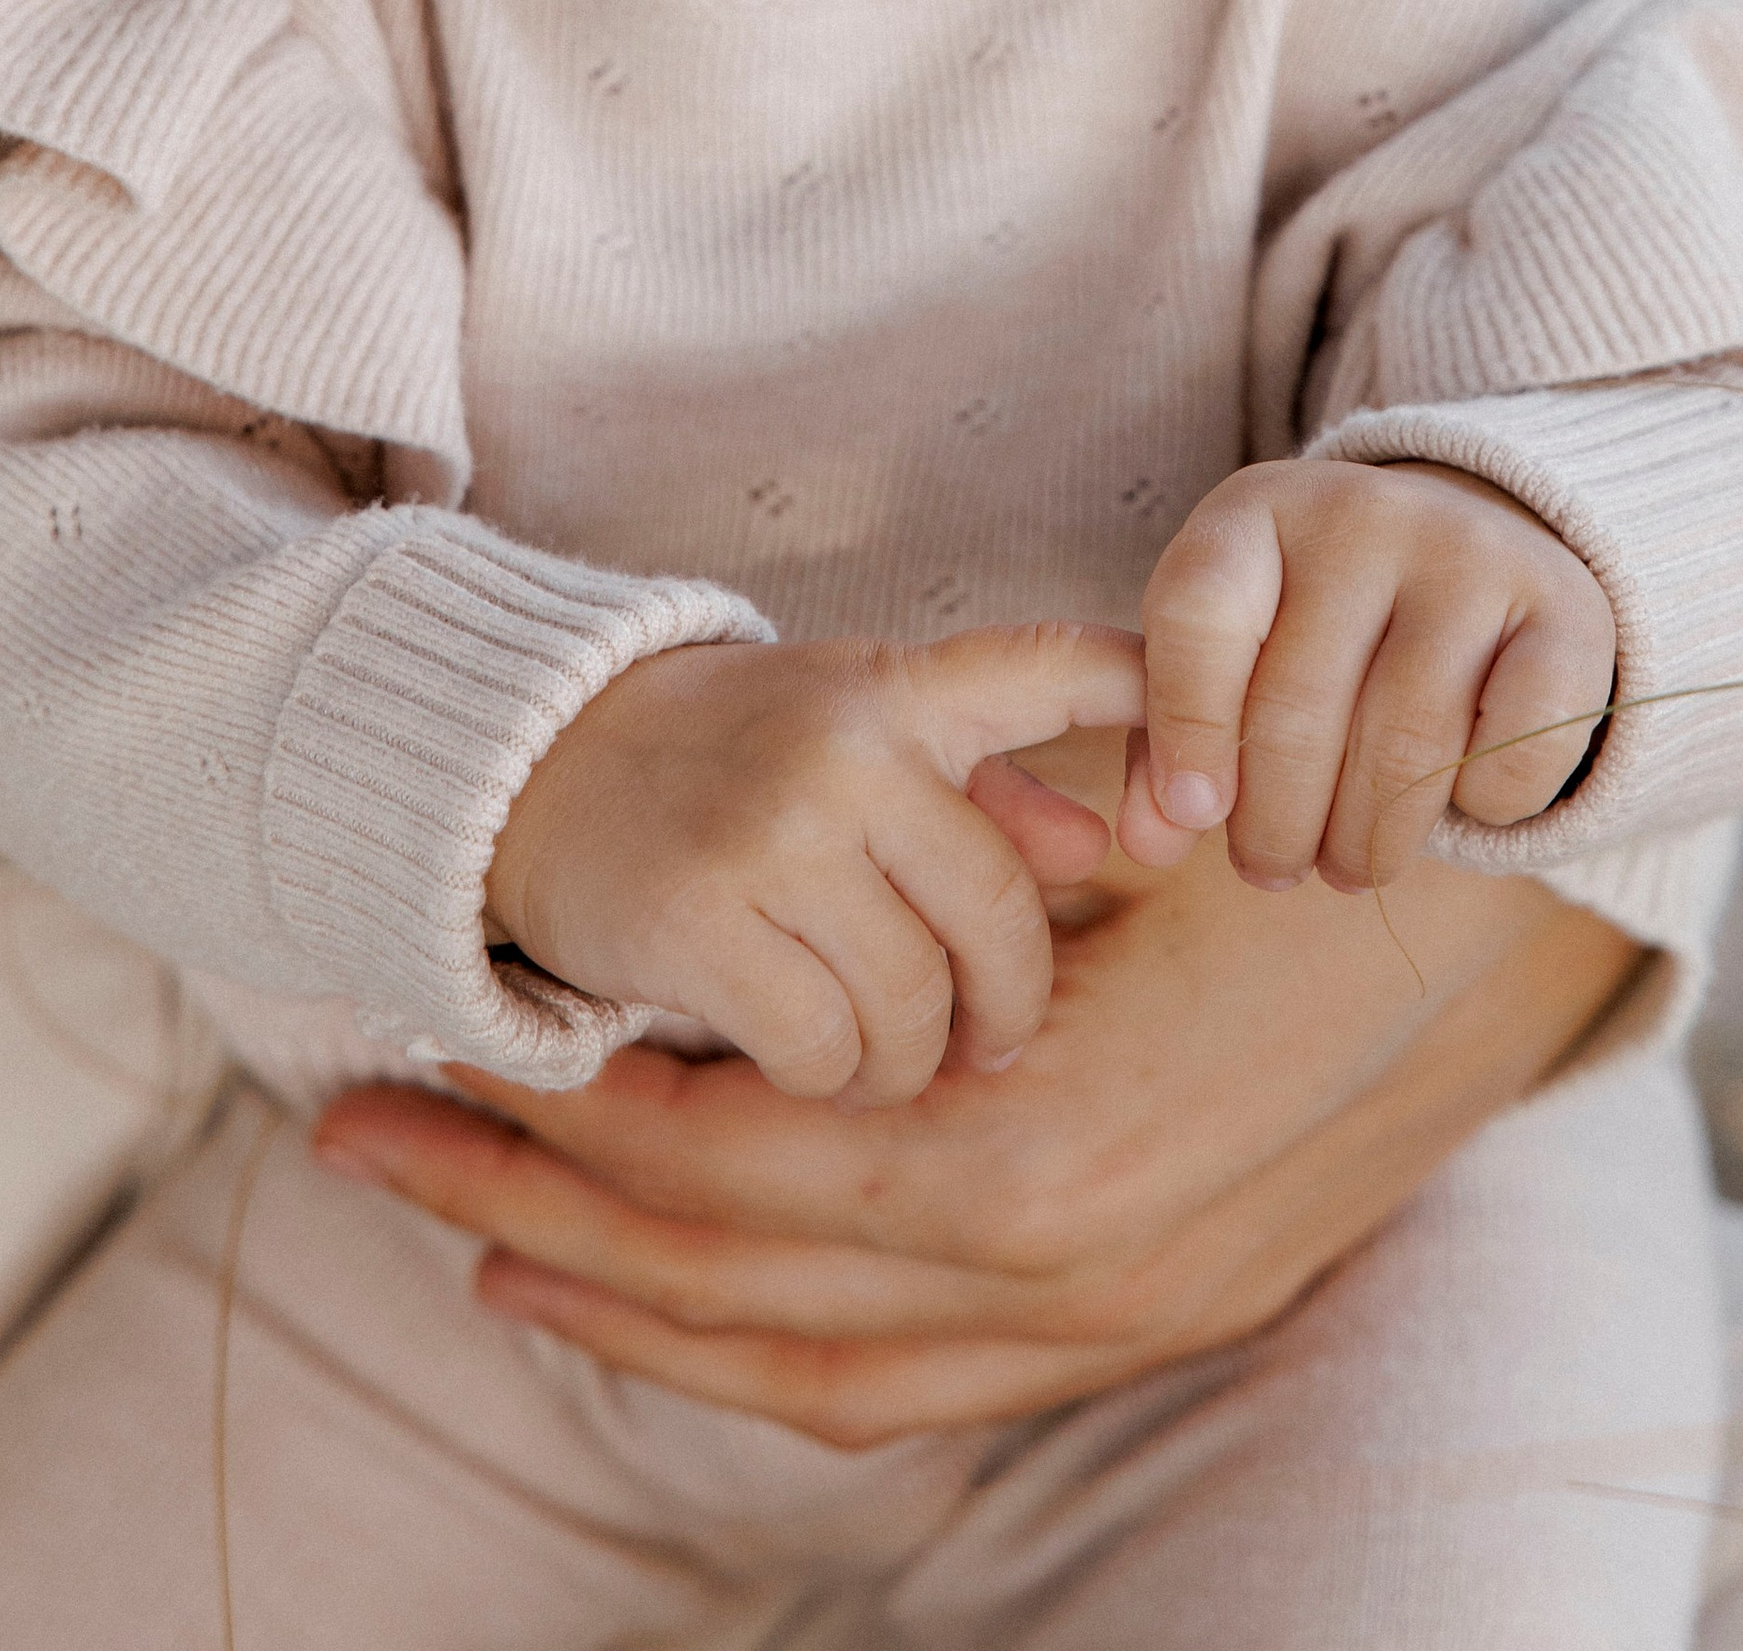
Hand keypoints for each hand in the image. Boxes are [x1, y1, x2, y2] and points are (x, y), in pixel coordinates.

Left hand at [317, 818, 1640, 1442]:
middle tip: (366, 1137)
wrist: (1520, 921)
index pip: (729, 1164)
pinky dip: (771, 1360)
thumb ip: (953, 889)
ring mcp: (1106, 1326)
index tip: (430, 1047)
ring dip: (628, 1313)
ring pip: (803, 1372)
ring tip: (482, 1244)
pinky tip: (681, 1314)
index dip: (561, 1115)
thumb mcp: (1125, 825)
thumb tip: (752, 913)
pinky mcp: (1142, 1327)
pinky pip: (910, 1394)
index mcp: (1038, 1150)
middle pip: (727, 1282)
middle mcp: (1057, 1277)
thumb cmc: (1309, 836)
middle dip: (527, 1209)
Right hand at [485, 621, 1142, 1107]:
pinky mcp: (697, 920)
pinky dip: (832, 1076)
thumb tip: (1100, 841)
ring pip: (915, 999)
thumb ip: (989, 780)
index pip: (1060, 667)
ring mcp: (771, 832)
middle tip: (990, 1038)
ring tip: (888, 1053)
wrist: (538, 765)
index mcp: (902, 684)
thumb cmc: (735, 756)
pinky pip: (822, 1045)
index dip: (1158, 714)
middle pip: (1001, 912)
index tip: (1203, 810)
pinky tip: (817, 1061)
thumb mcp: (861, 732)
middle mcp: (847, 746)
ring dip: (912, 1057)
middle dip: (1007, 1001)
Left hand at [1114, 458, 1615, 889]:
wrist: (1473, 548)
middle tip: (1272, 868)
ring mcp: (1471, 556)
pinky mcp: (1565, 614)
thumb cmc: (1317, 623)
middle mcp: (1364, 513)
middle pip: (1299, 710)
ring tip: (1348, 863)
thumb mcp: (1231, 649)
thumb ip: (1171, 742)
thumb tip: (1150, 843)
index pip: (1198, 614)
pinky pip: (1513, 754)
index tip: (1195, 816)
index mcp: (1257, 507)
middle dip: (1275, 825)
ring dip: (1366, 841)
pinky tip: (1454, 806)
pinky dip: (1480, 811)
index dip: (1185, 731)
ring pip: (1404, 748)